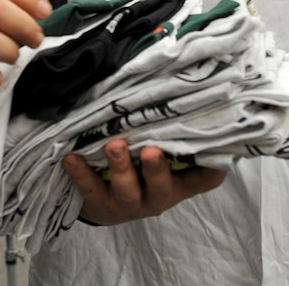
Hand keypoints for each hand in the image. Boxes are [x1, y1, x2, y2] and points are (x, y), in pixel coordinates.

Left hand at [63, 139, 226, 224]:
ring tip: (114, 145)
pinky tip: (71, 157)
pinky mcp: (100, 205)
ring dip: (121, 167)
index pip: (205, 179)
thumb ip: (168, 131)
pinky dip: (80, 173)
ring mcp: (128, 204)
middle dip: (156, 169)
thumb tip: (175, 83)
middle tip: (151, 150)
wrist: (104, 203)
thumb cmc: (140, 169)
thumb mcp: (160, 155)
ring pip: (127, 191)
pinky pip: (89, 189)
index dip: (214, 168)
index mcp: (177, 184)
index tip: (217, 147)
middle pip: (162, 187)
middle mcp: (157, 196)